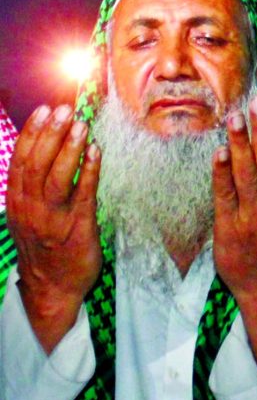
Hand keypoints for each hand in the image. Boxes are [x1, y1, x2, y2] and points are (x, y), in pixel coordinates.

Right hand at [5, 104, 101, 352]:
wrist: (52, 289)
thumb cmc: (44, 245)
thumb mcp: (27, 215)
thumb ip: (31, 185)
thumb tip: (43, 148)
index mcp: (17, 203)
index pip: (21, 161)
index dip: (32, 134)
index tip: (43, 110)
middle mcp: (31, 209)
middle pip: (37, 165)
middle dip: (50, 134)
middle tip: (63, 110)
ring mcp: (53, 219)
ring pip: (56, 178)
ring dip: (69, 149)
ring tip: (80, 125)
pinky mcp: (78, 227)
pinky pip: (83, 195)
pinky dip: (88, 171)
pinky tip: (96, 152)